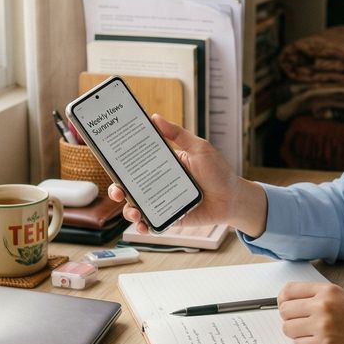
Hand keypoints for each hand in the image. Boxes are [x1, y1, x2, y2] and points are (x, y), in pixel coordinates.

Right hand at [107, 114, 267, 235]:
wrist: (233, 198)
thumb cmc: (218, 171)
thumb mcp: (199, 148)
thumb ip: (178, 134)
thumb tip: (155, 117)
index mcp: (162, 165)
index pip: (135, 164)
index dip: (120, 165)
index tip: (110, 162)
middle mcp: (158, 184)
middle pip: (130, 188)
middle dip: (118, 190)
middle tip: (117, 192)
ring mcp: (163, 202)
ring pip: (137, 207)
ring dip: (129, 211)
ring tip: (134, 212)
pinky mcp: (170, 218)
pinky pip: (153, 223)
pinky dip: (144, 226)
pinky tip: (143, 225)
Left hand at [277, 281, 343, 343]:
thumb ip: (319, 297)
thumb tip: (289, 302)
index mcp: (328, 290)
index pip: (289, 290)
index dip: (283, 300)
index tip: (285, 306)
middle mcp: (323, 305)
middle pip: (285, 310)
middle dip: (290, 319)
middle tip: (301, 324)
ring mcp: (323, 326)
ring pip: (288, 329)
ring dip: (296, 334)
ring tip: (312, 335)